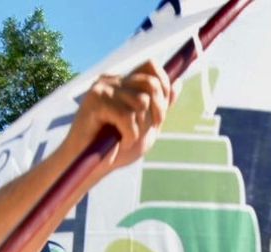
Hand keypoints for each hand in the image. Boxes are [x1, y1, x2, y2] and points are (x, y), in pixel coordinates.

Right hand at [63, 60, 172, 176]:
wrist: (92, 166)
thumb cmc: (117, 148)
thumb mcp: (147, 126)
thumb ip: (161, 105)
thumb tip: (178, 81)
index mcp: (124, 83)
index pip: (151, 66)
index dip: (164, 87)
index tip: (159, 116)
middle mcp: (112, 80)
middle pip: (151, 83)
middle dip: (158, 110)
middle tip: (145, 130)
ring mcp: (102, 89)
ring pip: (141, 101)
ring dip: (140, 127)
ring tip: (126, 137)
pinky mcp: (95, 101)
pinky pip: (127, 116)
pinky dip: (129, 135)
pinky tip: (119, 142)